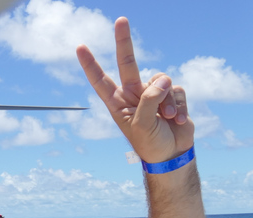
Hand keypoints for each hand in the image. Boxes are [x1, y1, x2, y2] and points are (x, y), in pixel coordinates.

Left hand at [76, 17, 193, 162]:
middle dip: (124, 42)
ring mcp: (152, 93)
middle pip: (127, 63)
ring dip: (167, 100)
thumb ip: (149, 99)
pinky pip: (176, 89)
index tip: (80, 47)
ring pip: (160, 80)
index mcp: (117, 103)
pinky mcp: (171, 95)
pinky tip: (178, 120)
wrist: (172, 155)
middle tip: (120, 20)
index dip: (91, 64)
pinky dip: (179, 104)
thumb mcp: (142, 124)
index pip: (100, 80)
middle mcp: (133, 94)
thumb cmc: (150, 144)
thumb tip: (162, 78)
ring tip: (167, 118)